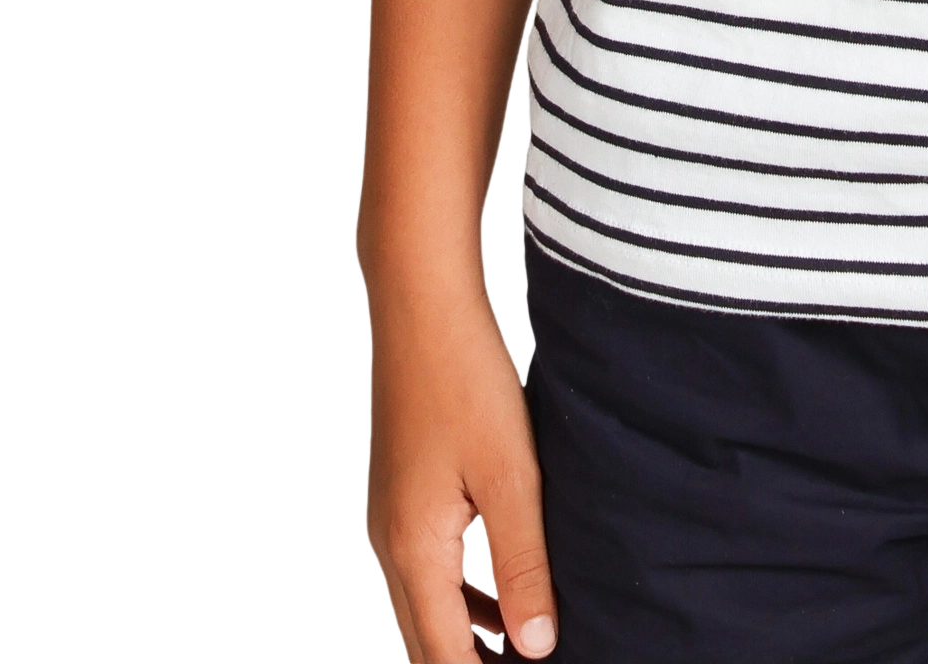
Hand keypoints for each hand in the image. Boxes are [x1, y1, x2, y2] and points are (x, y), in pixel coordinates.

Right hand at [365, 280, 557, 663]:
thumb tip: (536, 645)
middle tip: (531, 657)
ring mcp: (391, 513)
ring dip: (470, 628)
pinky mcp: (402, 487)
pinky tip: (502, 574)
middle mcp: (391, 541)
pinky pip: (427, 562)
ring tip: (527, 636)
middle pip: (428, 638)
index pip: (445, 657)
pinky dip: (462, 587)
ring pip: (427, 601)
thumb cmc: (462, 373)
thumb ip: (523, 564)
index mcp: (415, 550)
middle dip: (472, 660)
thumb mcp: (510, 474)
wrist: (421, 299)